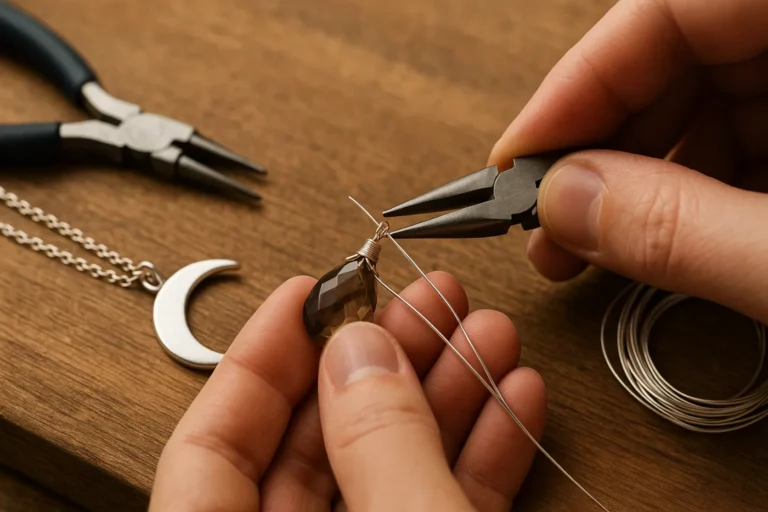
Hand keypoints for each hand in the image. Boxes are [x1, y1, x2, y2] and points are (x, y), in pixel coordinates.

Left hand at [149, 274, 545, 510]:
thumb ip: (380, 450)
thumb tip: (360, 352)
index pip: (211, 447)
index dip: (257, 359)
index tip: (310, 290)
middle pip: (315, 444)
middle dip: (382, 361)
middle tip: (426, 298)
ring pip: (388, 471)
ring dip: (445, 399)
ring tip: (487, 333)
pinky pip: (440, 509)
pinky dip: (478, 461)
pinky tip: (511, 401)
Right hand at [491, 0, 767, 322]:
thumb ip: (683, 227)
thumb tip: (562, 202)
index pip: (671, 8)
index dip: (582, 81)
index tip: (518, 155)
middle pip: (676, 60)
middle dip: (602, 147)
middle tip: (546, 219)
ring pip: (703, 108)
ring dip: (637, 183)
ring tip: (588, 250)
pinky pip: (742, 145)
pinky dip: (689, 199)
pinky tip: (655, 244)